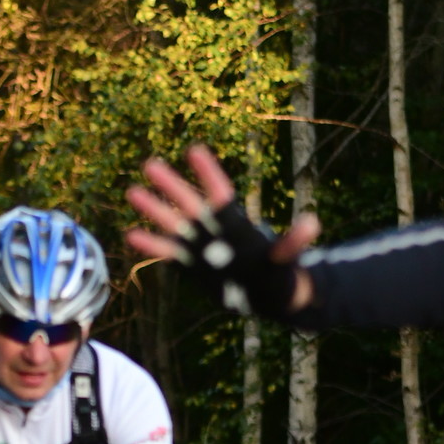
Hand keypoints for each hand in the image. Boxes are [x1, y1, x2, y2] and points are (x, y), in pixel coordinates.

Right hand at [126, 144, 319, 313]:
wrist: (264, 294)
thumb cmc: (278, 272)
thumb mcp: (286, 257)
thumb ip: (293, 242)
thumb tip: (312, 224)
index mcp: (235, 220)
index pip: (220, 191)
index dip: (208, 172)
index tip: (194, 149)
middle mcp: (214, 227)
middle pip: (189, 202)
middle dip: (171, 185)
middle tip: (150, 163)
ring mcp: (200, 245)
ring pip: (173, 223)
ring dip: (154, 210)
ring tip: (133, 192)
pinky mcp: (191, 264)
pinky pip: (168, 252)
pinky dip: (151, 245)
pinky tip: (131, 235)